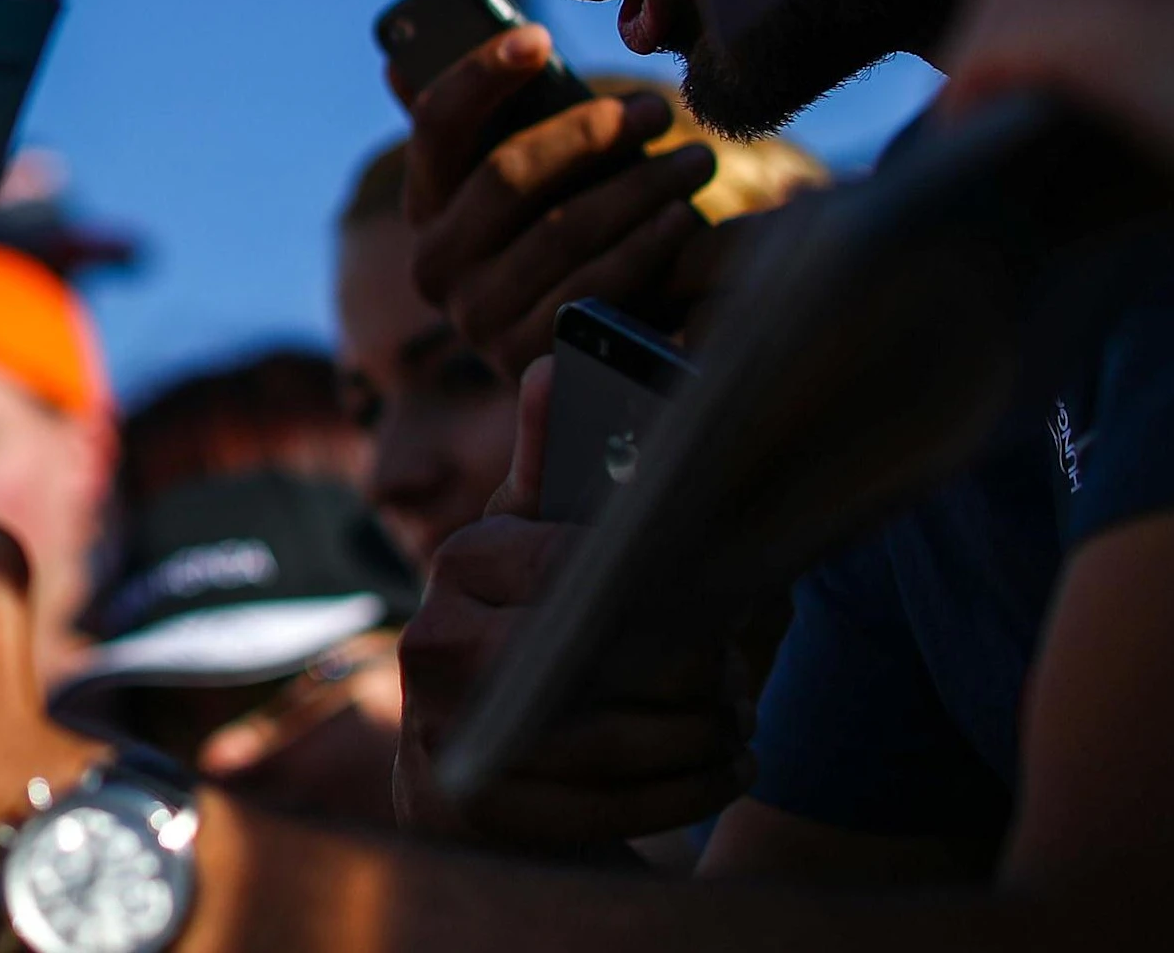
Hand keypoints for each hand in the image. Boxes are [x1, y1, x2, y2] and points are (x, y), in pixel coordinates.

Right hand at [393, 364, 753, 851]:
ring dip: (701, 738)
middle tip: (737, 683)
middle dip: (695, 678)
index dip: (669, 597)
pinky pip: (607, 807)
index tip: (716, 608)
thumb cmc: (537, 634)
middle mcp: (435, 641)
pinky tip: (719, 770)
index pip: (580, 567)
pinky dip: (683, 792)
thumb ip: (556, 462)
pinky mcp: (466, 807)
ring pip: (615, 741)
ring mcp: (443, 730)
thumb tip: (553, 365)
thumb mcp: (544, 544)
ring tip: (736, 726)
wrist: (479, 771)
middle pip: (603, 659)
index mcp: (465, 559)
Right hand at [401, 27, 716, 369]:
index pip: (435, 126)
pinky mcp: (526, 360)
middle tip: (657, 109)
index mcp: (424, 204)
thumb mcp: (523, 182)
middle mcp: (433, 262)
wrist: (588, 351)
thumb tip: (396, 65)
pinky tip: (684, 219)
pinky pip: (591, 288)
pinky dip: (646, 248)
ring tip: (695, 161)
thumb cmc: (563, 234)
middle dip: (589, 133)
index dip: (480, 75)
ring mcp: (474, 317)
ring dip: (638, 188)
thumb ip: (478, 126)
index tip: (541, 38)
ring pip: (560, 230)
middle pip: (506, 175)